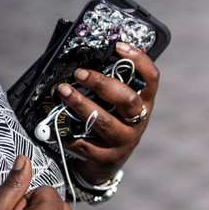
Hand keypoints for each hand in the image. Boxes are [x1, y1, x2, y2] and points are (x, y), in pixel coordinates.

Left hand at [56, 40, 159, 184]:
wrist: (106, 163)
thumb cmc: (109, 122)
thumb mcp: (117, 105)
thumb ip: (112, 85)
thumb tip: (94, 53)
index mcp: (144, 103)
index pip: (151, 79)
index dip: (139, 61)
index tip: (118, 46)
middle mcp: (139, 121)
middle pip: (128, 99)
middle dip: (102, 83)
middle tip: (79, 73)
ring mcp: (125, 140)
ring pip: (105, 121)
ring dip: (81, 104)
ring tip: (63, 91)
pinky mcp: (107, 157)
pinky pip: (86, 143)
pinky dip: (69, 133)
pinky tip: (56, 126)